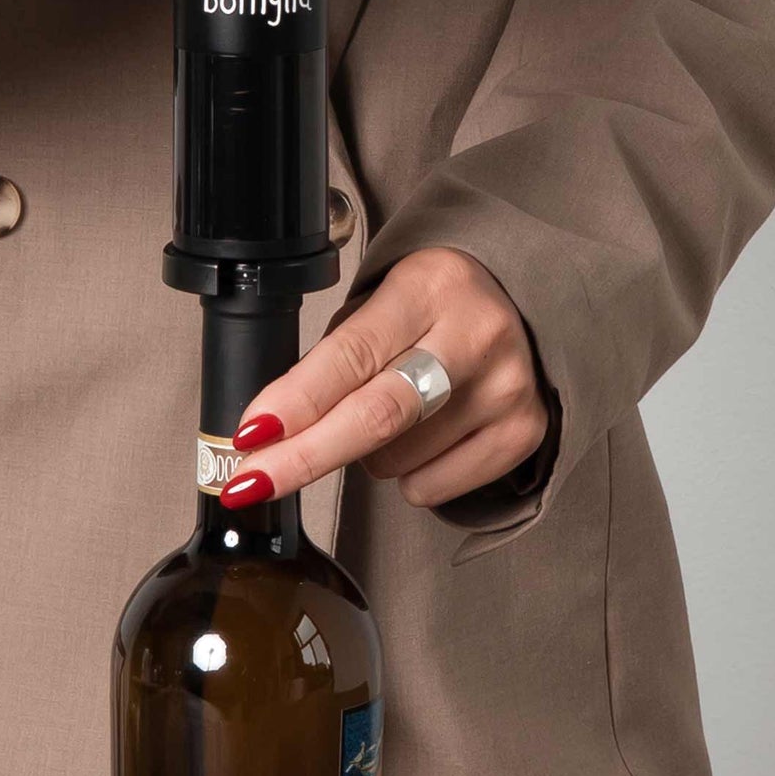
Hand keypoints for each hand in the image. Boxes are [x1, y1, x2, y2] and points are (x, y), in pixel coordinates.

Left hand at [219, 247, 553, 510]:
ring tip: (393, 407)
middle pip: (377, 416)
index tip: (251, 433)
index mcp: (428, 287)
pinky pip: (429, 487)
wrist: (520, 305)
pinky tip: (426, 433)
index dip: (297, 400)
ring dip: (365, 452)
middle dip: (304, 455)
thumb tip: (272, 428)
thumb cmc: (432, 307)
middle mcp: (474, 335)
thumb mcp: (381, 303)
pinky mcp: (523, 433)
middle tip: (251, 482)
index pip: (351, 354)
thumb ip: (337, 357)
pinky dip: (407, 474)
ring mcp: (506, 388)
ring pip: (394, 460)